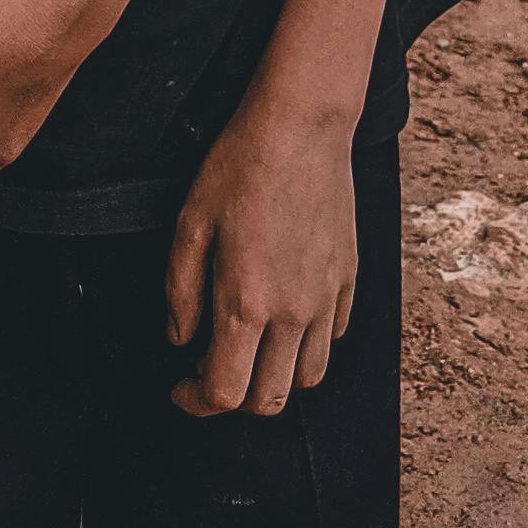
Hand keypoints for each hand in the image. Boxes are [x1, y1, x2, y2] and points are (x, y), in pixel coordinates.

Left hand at [166, 99, 358, 417]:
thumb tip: (179, 339)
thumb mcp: (190, 222)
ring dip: (275, 378)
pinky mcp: (347, 279)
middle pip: (270, 400)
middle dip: (235, 399)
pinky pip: (332, 336)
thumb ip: (179, 291)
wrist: (301, 125)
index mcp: (246, 302)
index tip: (180, 387)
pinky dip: (307, 344)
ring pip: (308, 378)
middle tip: (209, 369)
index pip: (225, 392)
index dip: (196, 402)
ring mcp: (325, 298)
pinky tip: (284, 314)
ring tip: (250, 347)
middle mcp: (292, 312)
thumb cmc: (240, 165)